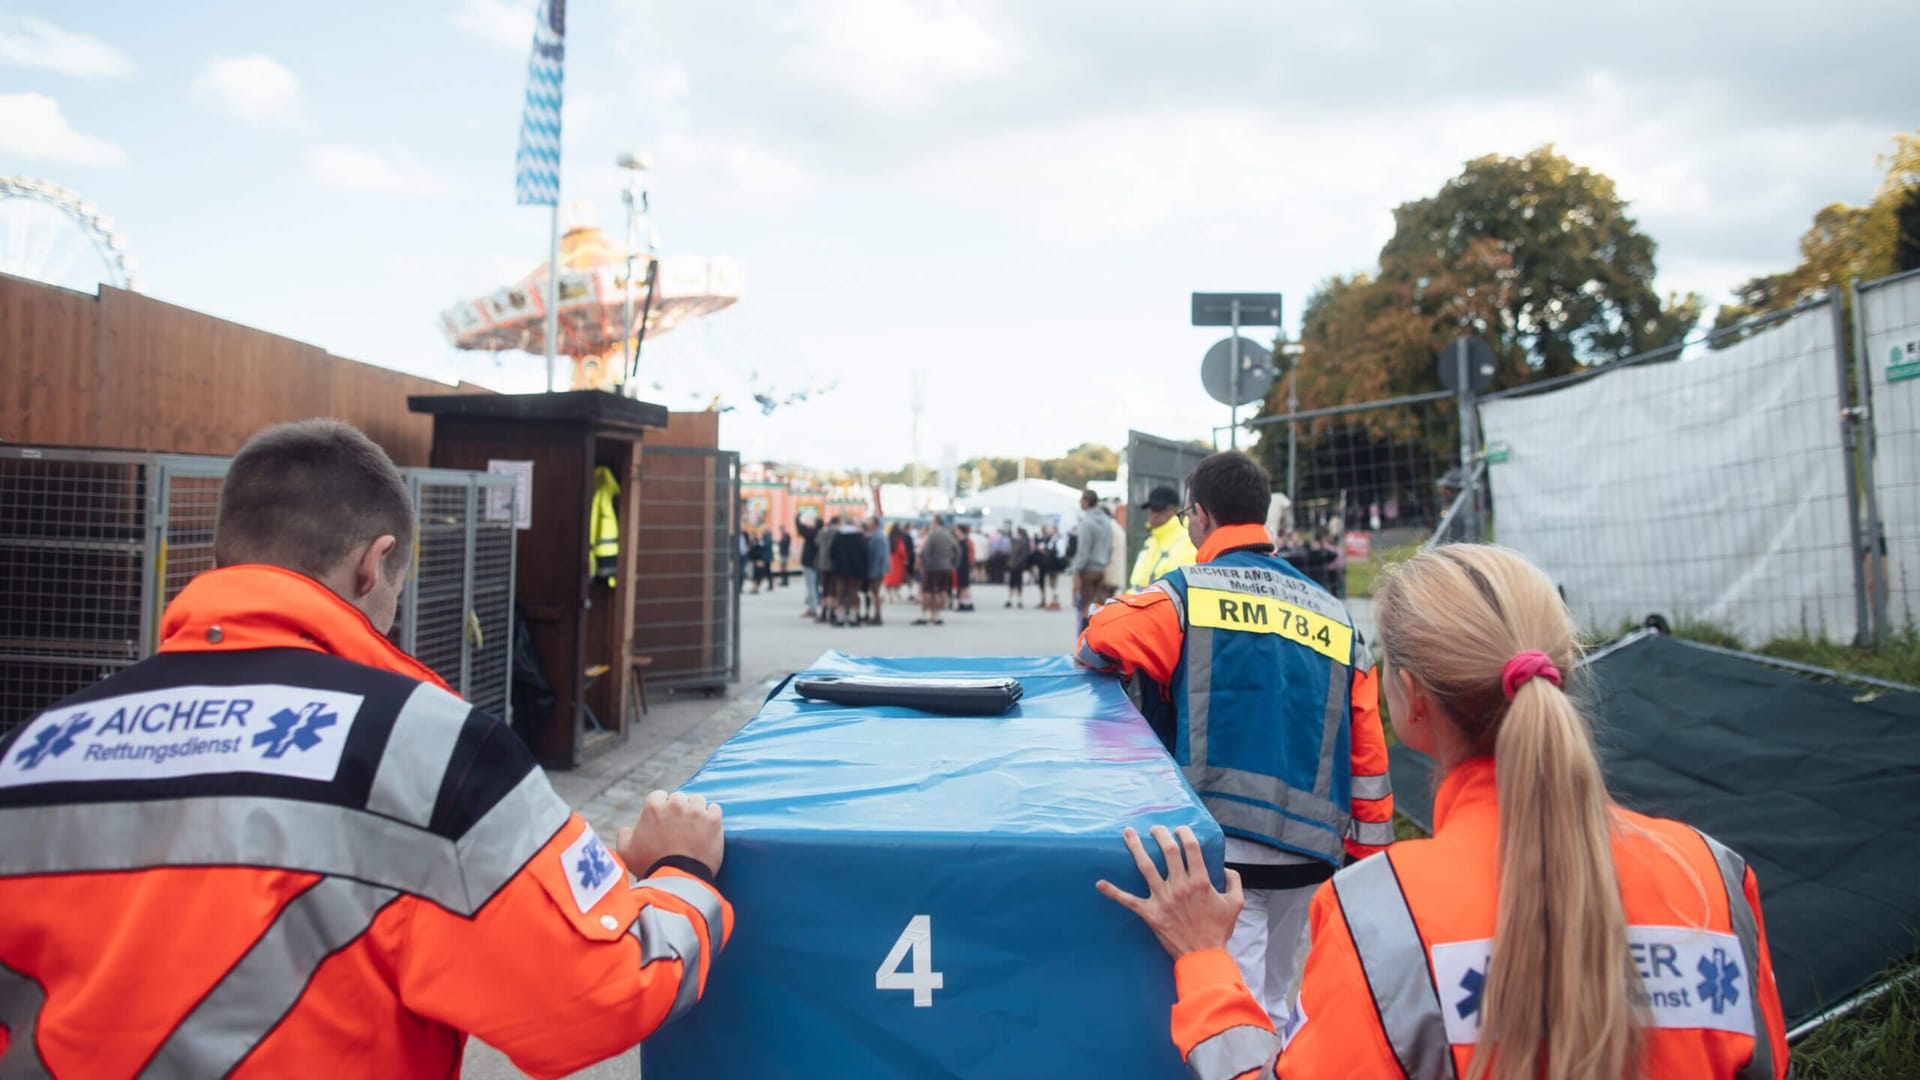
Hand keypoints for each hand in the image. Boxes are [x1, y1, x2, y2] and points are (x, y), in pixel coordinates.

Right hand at [616, 790, 724, 878]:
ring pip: (698, 801)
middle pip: (680, 798)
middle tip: (680, 827)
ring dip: (697, 811)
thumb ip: (624, 835)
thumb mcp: (626, 852)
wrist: (678, 880)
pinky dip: (712, 818)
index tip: (664, 821)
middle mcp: (676, 804)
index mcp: (654, 807)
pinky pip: (715, 809)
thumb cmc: (651, 867)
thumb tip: (627, 830)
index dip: (661, 809)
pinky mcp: (714, 820)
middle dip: (679, 809)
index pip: (659, 797)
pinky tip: (708, 829)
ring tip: (695, 828)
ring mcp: (696, 811)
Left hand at [1095, 825, 1241, 958]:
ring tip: (1128, 833)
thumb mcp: (1235, 903)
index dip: (1185, 833)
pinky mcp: (1150, 913)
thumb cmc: (1219, 930)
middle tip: (1154, 828)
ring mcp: (1163, 899)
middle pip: (1168, 851)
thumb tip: (1227, 868)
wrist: (1203, 956)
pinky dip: (1113, 892)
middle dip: (1160, 834)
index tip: (1180, 829)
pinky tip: (1099, 883)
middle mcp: (1180, 886)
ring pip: (1146, 867)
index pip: (1191, 848)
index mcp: (1200, 881)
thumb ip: (1234, 881)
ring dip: (1135, 848)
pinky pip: (1128, 901)